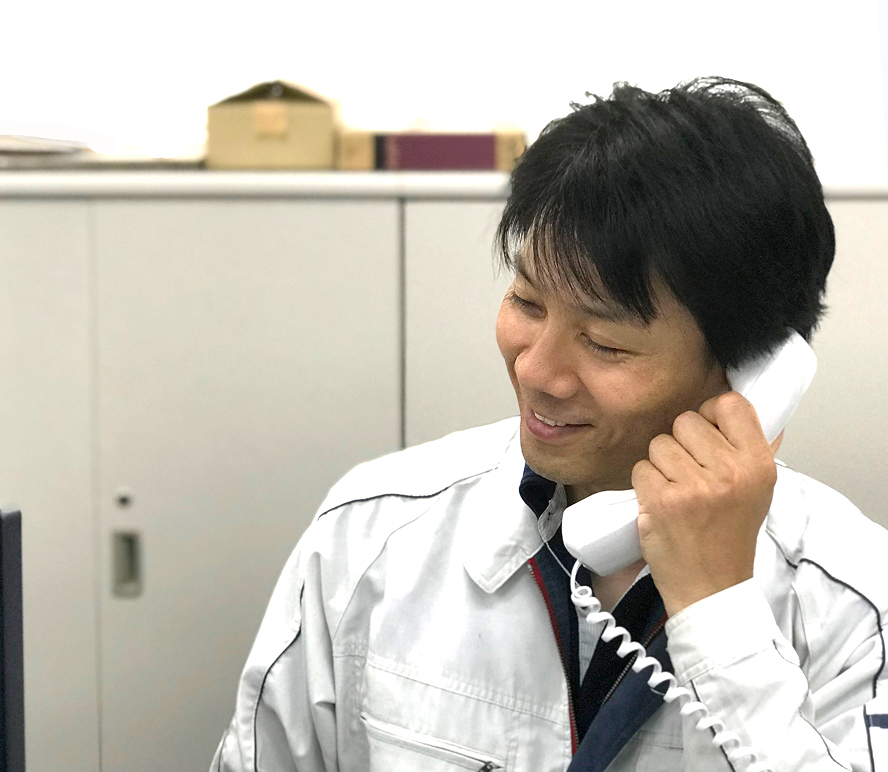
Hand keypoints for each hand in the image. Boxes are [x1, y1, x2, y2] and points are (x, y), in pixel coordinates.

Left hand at [632, 392, 778, 616]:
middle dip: (681, 444)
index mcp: (758, 464)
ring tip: (678, 492)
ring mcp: (694, 486)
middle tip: (691, 475)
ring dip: (660, 465)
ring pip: (659, 443)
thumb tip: (736, 407)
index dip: (710, 414)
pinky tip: (662, 505)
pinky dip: (645, 485)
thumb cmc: (730, 538)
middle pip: (686, 420)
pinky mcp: (662, 501)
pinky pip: (641, 468)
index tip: (707, 435)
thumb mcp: (758, 491)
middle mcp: (730, 471)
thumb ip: (748, 448)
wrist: (712, 587)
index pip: (730, 404)